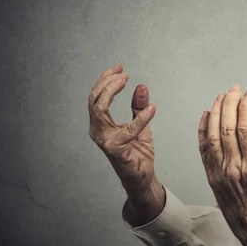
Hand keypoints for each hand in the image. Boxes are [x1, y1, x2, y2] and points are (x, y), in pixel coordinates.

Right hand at [88, 64, 164, 223]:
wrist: (142, 177)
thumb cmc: (137, 152)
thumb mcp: (140, 124)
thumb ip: (138, 106)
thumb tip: (141, 86)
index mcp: (101, 124)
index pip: (96, 97)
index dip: (105, 80)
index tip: (119, 68)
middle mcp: (98, 131)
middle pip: (94, 100)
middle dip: (106, 82)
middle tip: (123, 73)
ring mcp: (104, 141)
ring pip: (100, 110)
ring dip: (112, 92)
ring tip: (127, 81)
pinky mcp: (116, 150)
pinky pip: (126, 130)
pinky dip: (140, 118)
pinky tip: (152, 109)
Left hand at [198, 84, 246, 245]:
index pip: (246, 127)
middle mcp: (234, 167)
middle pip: (227, 126)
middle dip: (230, 103)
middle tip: (235, 88)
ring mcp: (220, 171)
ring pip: (212, 135)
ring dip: (216, 112)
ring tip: (222, 96)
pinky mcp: (212, 176)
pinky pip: (203, 148)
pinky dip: (202, 130)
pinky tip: (206, 116)